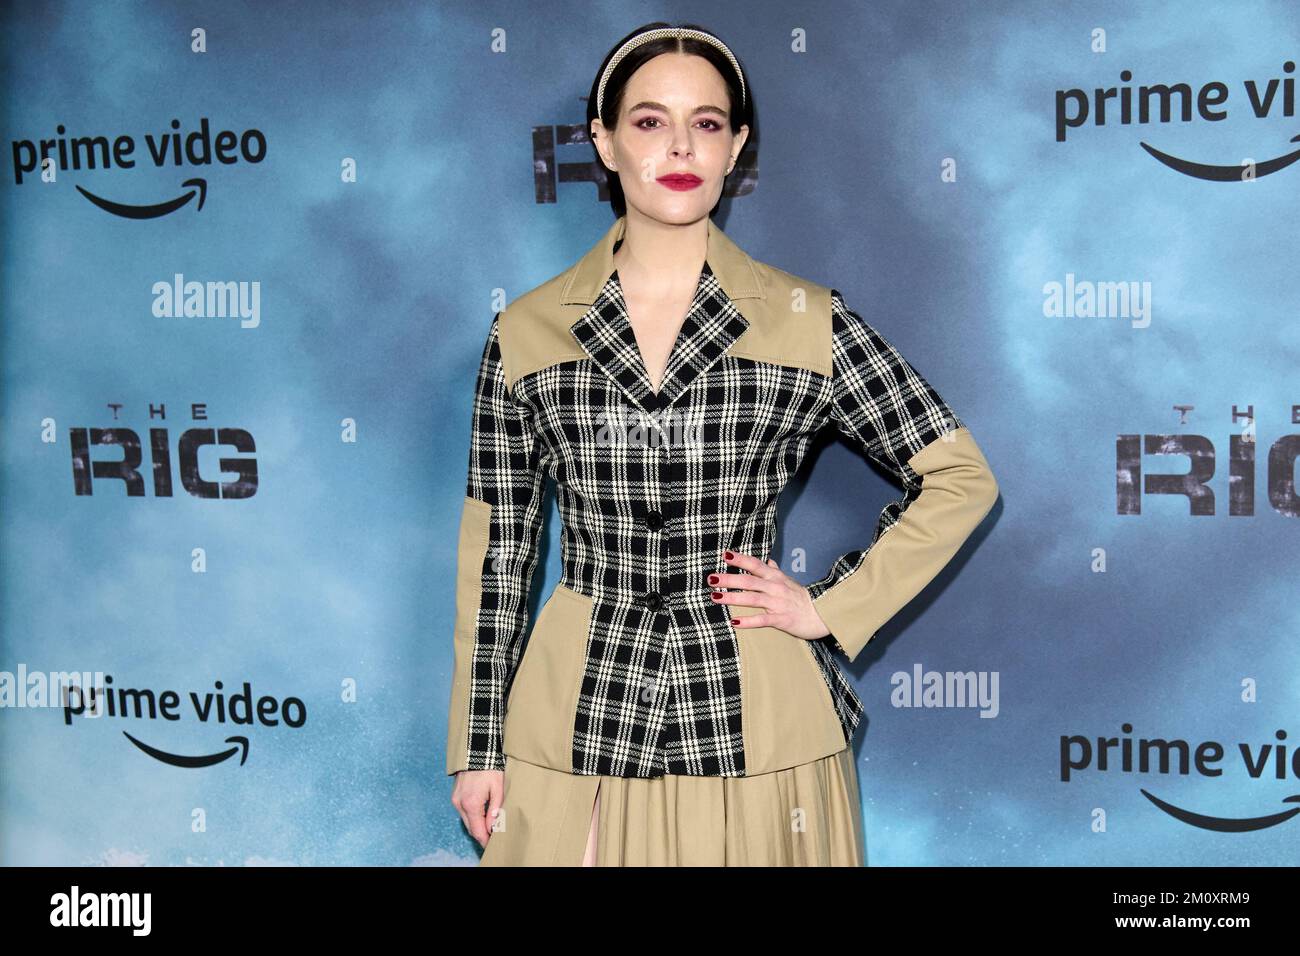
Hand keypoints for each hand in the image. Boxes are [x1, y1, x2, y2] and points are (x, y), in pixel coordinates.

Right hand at [450, 768, 504, 849]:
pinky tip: (481, 815)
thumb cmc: (489, 768)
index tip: (493, 845)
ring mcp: (455, 800)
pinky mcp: (455, 796)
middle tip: (494, 838)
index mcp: (471, 804)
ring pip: (466, 821)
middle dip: (482, 835)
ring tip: (490, 827)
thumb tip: (493, 827)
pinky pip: (463, 812)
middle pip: (471, 828)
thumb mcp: (498, 788)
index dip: (486, 841)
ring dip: (477, 825)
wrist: (475, 750)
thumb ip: (495, 809)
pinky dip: (472, 816)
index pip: (478, 831)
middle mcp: (460, 804)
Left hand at [707, 550, 831, 641]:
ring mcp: (777, 603)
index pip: (755, 564)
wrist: (822, 614)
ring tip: (715, 597)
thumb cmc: (802, 598)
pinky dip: (748, 621)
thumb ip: (775, 571)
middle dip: (729, 579)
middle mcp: (775, 588)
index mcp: (775, 577)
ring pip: (752, 598)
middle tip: (711, 579)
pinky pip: (762, 620)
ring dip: (732, 598)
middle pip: (749, 581)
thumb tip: (767, 561)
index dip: (740, 559)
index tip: (725, 554)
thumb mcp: (788, 581)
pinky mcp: (781, 619)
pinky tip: (734, 622)